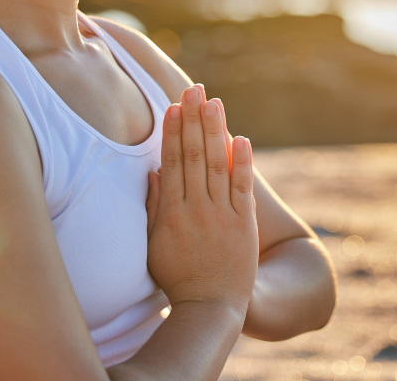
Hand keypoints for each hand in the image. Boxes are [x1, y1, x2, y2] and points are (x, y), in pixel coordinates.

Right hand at [145, 85, 257, 313]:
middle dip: (193, 119)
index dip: (172, 132)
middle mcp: (195, 210)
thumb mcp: (154, 244)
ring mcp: (221, 215)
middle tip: (194, 90)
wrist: (211, 307)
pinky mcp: (243, 223)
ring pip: (216, 164)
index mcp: (169, 214)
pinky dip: (242, 162)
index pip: (171, 163)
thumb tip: (154, 172)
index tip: (172, 106)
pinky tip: (240, 138)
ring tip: (213, 102)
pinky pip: (243, 187)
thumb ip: (153, 207)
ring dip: (214, 131)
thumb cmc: (177, 277)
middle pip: (192, 155)